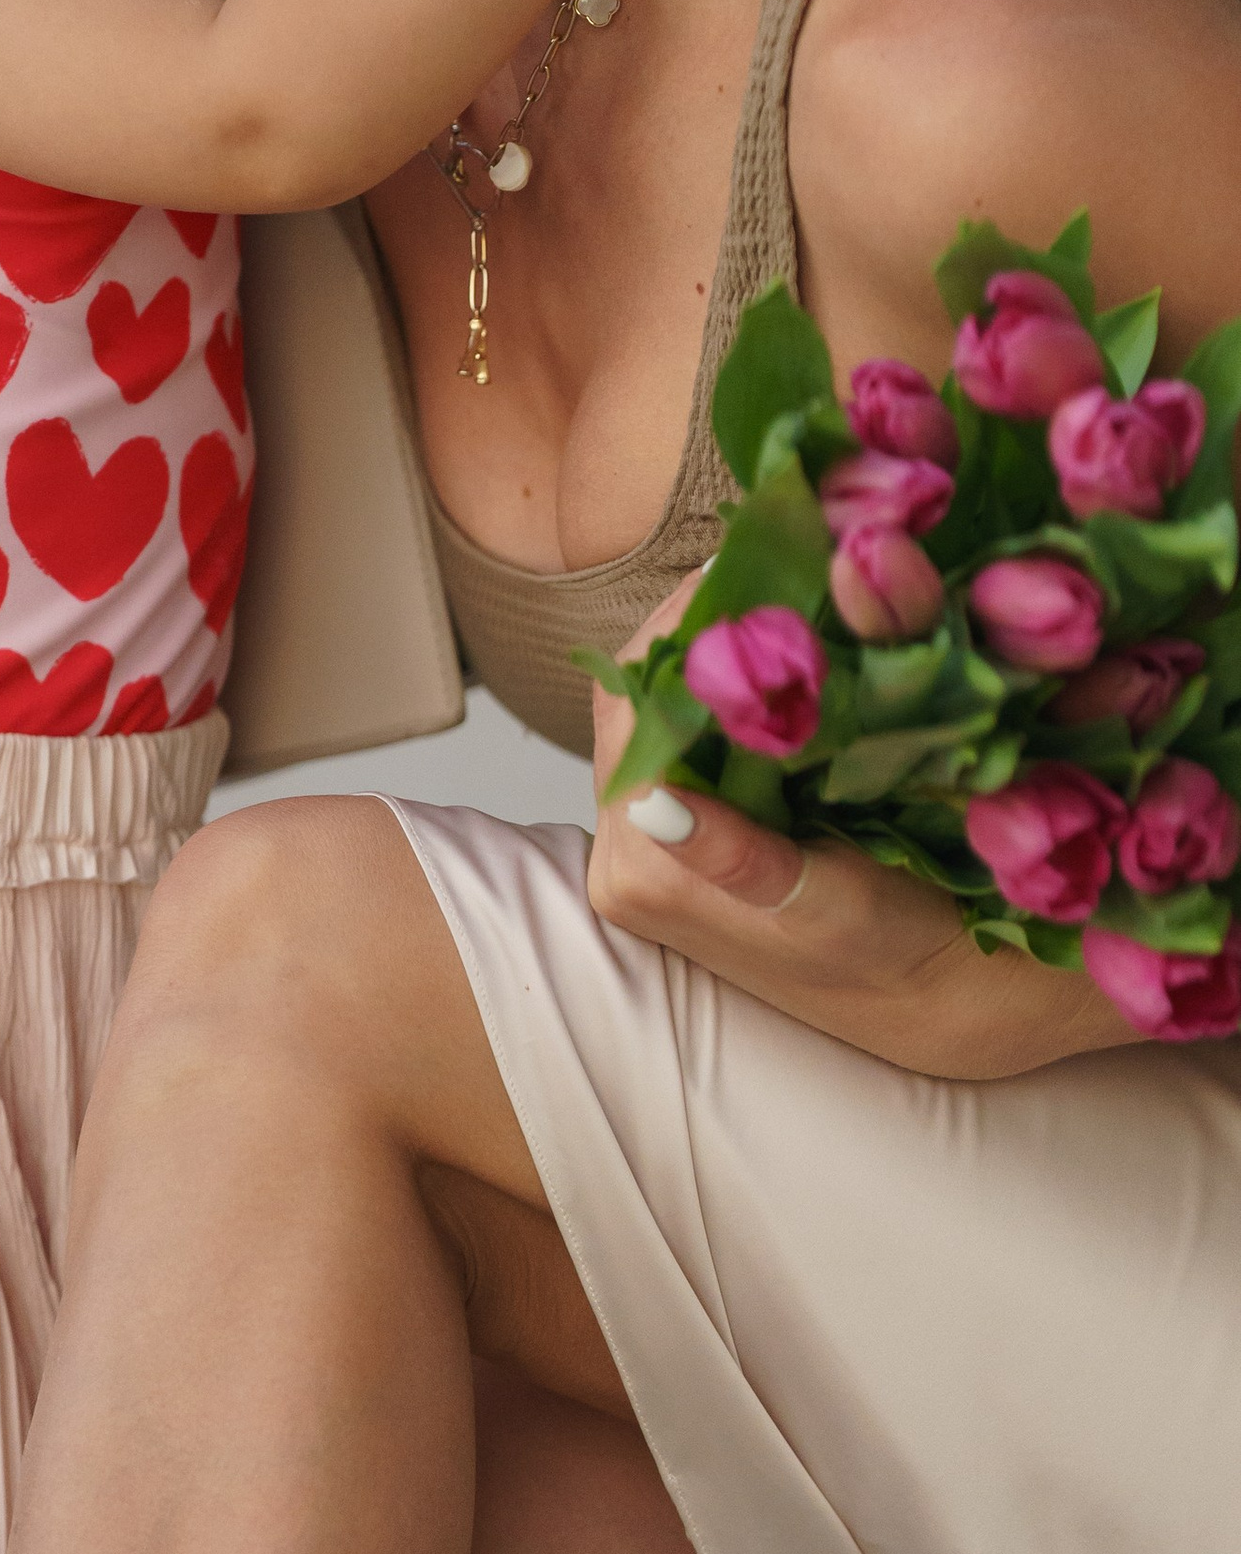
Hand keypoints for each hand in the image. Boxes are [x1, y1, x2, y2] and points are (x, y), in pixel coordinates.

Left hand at [583, 579, 1134, 1079]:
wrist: (932, 1001)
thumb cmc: (892, 958)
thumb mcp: (826, 910)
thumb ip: (736, 858)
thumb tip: (657, 803)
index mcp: (638, 866)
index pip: (633, 696)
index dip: (691, 616)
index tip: (759, 553)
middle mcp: (619, 855)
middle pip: (645, 693)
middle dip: (710, 620)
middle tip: (785, 554)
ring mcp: (643, 841)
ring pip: (669, 704)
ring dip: (726, 646)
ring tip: (795, 588)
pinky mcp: (676, 834)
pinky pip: (691, 729)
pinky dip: (734, 684)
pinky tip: (787, 650)